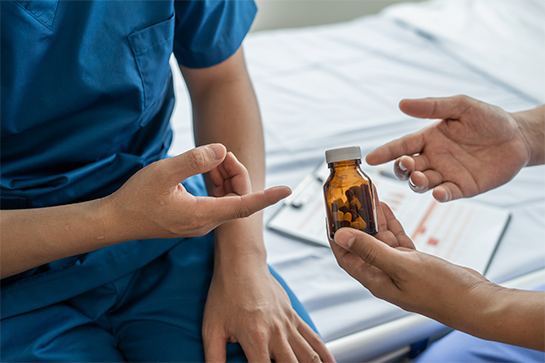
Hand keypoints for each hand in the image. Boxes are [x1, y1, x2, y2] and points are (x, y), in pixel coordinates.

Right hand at [104, 144, 290, 239]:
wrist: (115, 222)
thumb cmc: (136, 198)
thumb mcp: (163, 172)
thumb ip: (194, 161)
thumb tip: (221, 150)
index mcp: (202, 215)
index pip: (244, 206)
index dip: (267, 197)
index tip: (288, 190)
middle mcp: (206, 223)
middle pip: (237, 199)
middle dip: (236, 173)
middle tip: (220, 152)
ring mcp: (199, 224)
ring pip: (227, 200)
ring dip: (225, 178)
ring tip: (211, 158)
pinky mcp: (192, 220)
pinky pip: (215, 202)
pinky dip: (216, 185)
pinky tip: (205, 169)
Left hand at [202, 263, 334, 362]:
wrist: (241, 263)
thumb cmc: (224, 293)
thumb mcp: (212, 328)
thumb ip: (214, 357)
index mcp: (255, 338)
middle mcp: (276, 332)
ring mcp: (288, 324)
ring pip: (309, 356)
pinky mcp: (293, 316)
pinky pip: (313, 338)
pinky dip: (324, 355)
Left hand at [329, 202, 497, 327]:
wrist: (476, 302)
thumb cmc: (441, 291)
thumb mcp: (402, 265)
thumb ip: (370, 250)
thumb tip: (340, 236)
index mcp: (375, 279)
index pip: (345, 254)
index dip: (335, 234)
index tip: (330, 212)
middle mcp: (383, 274)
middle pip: (361, 243)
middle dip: (353, 220)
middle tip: (349, 196)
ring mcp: (399, 268)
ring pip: (380, 238)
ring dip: (372, 218)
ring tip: (366, 194)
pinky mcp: (415, 262)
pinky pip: (397, 239)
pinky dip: (391, 224)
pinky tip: (385, 208)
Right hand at [366, 95, 530, 201]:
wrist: (518, 137)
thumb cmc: (489, 118)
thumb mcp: (461, 106)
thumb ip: (432, 106)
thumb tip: (402, 103)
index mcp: (428, 138)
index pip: (401, 146)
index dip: (385, 152)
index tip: (370, 158)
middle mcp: (433, 158)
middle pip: (407, 168)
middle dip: (401, 169)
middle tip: (406, 164)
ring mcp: (446, 174)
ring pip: (421, 183)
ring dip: (416, 183)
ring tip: (420, 178)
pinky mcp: (462, 188)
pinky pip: (446, 194)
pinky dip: (440, 195)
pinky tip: (439, 193)